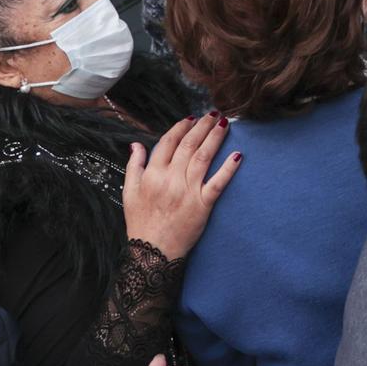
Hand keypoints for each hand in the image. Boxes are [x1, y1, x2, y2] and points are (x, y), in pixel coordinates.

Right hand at [122, 114, 243, 261]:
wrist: (153, 251)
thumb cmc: (140, 222)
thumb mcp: (129, 192)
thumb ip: (134, 166)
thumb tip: (136, 144)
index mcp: (153, 174)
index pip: (169, 142)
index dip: (181, 127)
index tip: (191, 118)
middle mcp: (171, 179)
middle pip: (189, 145)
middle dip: (202, 126)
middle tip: (213, 113)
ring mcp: (188, 191)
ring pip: (204, 157)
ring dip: (215, 138)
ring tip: (224, 124)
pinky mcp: (203, 205)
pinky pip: (218, 183)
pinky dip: (228, 169)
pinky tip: (237, 155)